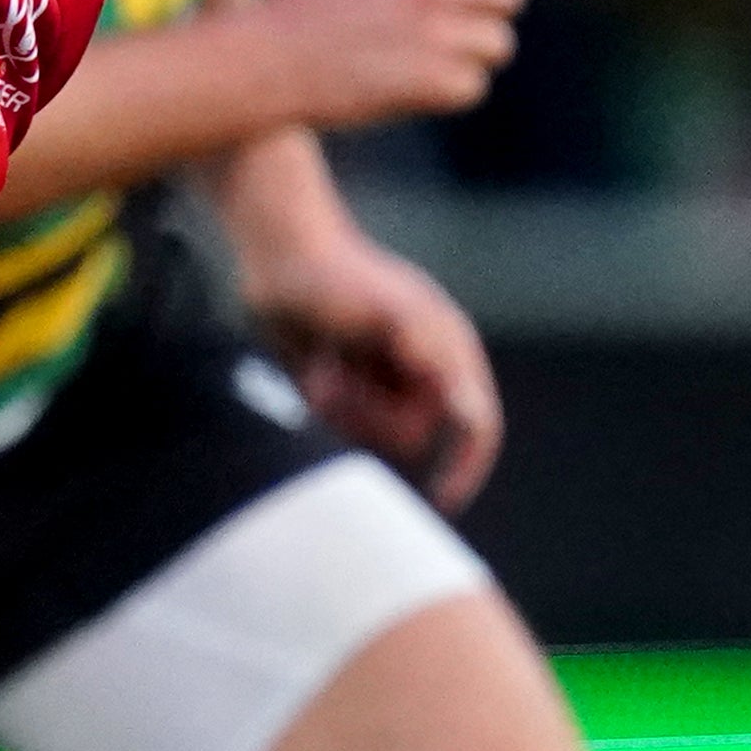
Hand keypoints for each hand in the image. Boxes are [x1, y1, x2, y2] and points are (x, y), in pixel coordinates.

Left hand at [239, 216, 503, 509]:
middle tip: (332, 381)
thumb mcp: (379, 311)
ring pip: (375, 435)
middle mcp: (425, 363)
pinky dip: (329, 407)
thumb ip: (428, 356)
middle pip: (413, 436)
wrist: (275, 251)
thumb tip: (468, 411)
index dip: (466, 466)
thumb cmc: (328, 275)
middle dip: (370, 419)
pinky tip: (315, 368)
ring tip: (322, 368)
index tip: (442, 500)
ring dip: (344, 412)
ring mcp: (387, 373)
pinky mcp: (352, 380)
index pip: (476, 424)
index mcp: (446, 346)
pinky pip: (348, 425)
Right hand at [255, 0, 540, 131]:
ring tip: (428, 57)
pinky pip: (474, 86)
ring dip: (471, 53)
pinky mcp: (433, 82)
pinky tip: (415, 85)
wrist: (267, 63)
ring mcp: (437, 34)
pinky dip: (450, 91)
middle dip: (489, 8)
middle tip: (458, 23)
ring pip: (497, 43)